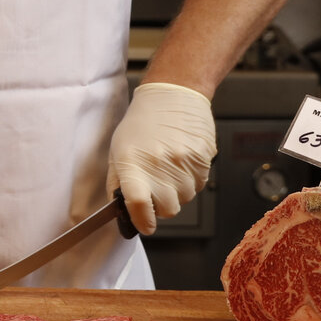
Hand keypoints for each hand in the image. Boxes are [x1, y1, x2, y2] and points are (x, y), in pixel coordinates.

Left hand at [106, 82, 216, 234]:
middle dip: (161, 206)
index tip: (144, 225)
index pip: (138, 206)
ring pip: (185, 199)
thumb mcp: (118, 150)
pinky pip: (199, 185)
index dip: (142, 222)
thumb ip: (118, 182)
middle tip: (156, 188)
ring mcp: (183, 163)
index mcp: (133, 163)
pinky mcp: (203, 159)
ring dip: (177, 192)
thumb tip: (121, 209)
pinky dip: (191, 180)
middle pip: (167, 210)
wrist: (173, 95)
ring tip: (169, 168)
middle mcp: (159, 165)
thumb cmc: (143, 122)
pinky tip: (182, 162)